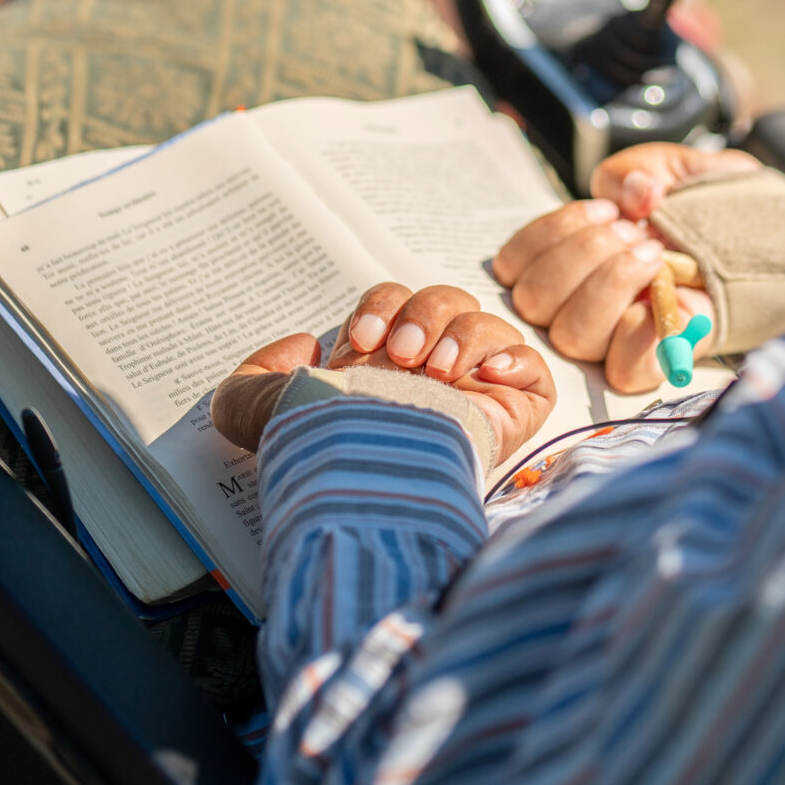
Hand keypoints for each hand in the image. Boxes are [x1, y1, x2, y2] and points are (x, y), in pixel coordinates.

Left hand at [209, 284, 554, 457]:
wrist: (366, 484)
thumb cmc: (315, 452)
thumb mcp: (252, 410)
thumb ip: (253, 375)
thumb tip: (303, 347)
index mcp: (383, 366)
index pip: (396, 303)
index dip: (383, 306)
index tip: (363, 342)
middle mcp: (431, 373)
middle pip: (446, 300)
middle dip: (423, 314)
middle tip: (401, 357)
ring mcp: (476, 391)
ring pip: (488, 325)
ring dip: (463, 335)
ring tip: (437, 373)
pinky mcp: (515, 412)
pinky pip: (532, 366)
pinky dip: (513, 358)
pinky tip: (484, 376)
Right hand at [492, 144, 751, 392]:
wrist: (763, 236)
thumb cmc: (704, 203)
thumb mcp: (674, 168)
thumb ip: (643, 170)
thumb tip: (636, 194)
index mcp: (569, 257)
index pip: (515, 263)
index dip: (551, 234)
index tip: (607, 209)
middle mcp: (579, 301)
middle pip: (535, 300)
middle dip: (584, 256)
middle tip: (635, 234)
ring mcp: (613, 336)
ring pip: (572, 334)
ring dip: (610, 284)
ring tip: (654, 253)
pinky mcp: (652, 363)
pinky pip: (622, 369)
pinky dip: (639, 334)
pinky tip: (665, 297)